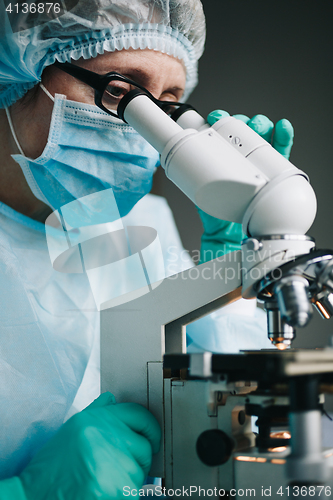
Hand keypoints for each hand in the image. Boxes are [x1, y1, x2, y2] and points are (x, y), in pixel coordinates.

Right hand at [0, 393, 160, 499]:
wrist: (33, 497)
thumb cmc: (52, 467)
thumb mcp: (72, 430)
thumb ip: (97, 413)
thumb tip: (113, 400)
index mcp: (95, 419)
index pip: (138, 414)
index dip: (150, 427)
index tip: (152, 438)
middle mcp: (105, 435)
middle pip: (144, 446)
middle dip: (137, 460)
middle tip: (117, 470)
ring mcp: (112, 462)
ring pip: (139, 473)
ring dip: (128, 482)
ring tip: (102, 483)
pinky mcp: (115, 489)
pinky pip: (133, 492)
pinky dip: (122, 496)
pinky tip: (102, 494)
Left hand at [198, 110, 293, 262]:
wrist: (228, 231)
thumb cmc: (213, 208)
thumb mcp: (197, 188)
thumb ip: (188, 173)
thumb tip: (168, 158)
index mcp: (221, 153)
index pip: (222, 129)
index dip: (219, 119)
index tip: (214, 118)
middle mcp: (239, 153)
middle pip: (243, 127)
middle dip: (240, 120)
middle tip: (235, 123)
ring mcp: (258, 159)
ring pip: (262, 134)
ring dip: (260, 124)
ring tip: (257, 126)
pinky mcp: (274, 168)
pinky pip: (282, 149)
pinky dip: (284, 136)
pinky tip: (282, 127)